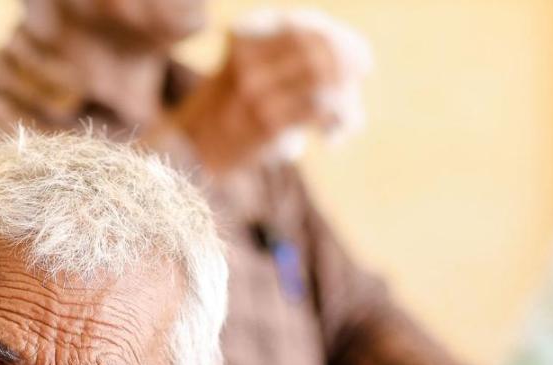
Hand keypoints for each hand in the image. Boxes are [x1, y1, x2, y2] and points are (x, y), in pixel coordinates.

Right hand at [170, 27, 342, 172]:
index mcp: (246, 35)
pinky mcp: (265, 121)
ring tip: (347, 119)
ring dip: (346, 99)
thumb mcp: (252, 66)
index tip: (359, 56)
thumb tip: (357, 61)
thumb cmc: (234, 110)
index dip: (341, 39)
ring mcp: (255, 89)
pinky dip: (337, 124)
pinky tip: (331, 138)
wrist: (193, 149)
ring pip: (324, 80)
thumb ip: (294, 55)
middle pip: (318, 50)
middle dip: (350, 64)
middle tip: (359, 78)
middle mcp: (249, 58)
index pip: (306, 27)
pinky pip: (320, 113)